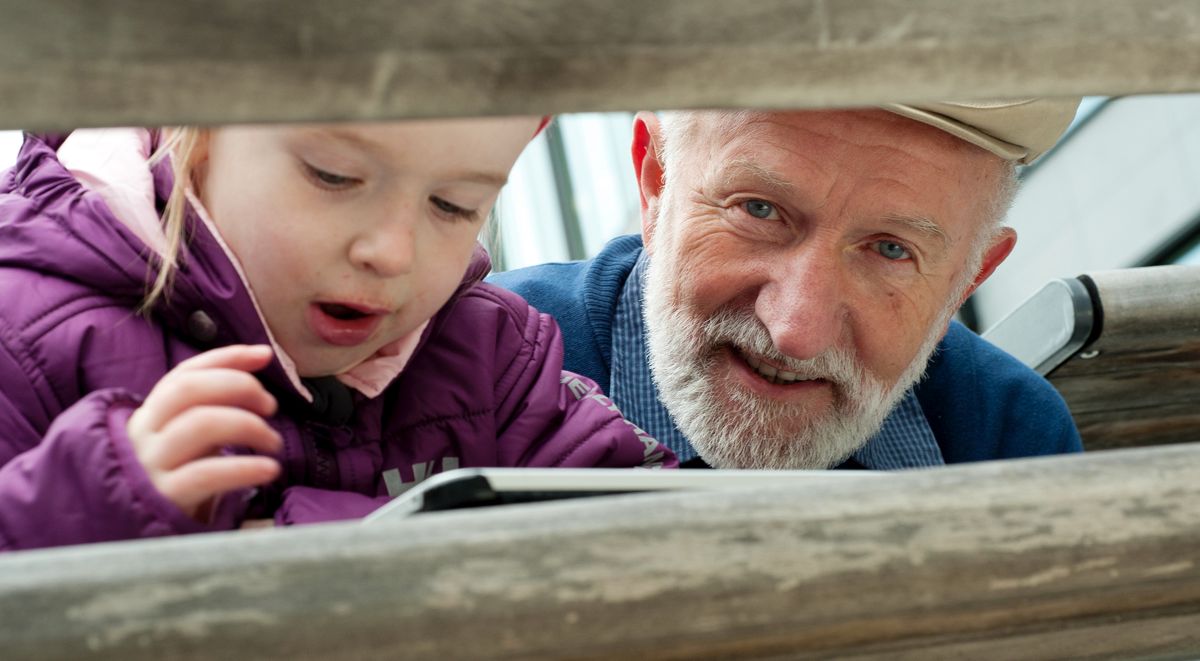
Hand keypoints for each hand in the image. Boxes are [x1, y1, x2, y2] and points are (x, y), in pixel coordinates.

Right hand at [127, 344, 282, 520]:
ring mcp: (151, 465)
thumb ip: (216, 403)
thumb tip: (260, 356)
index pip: (185, 373)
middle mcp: (145, 435)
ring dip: (248, 425)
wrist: (143, 538)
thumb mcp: (190, 438)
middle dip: (238, 386)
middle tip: (270, 406)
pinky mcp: (164, 497)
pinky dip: (245, 467)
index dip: (226, 358)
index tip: (264, 355)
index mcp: (151, 415)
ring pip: (200, 424)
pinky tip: (270, 469)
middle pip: (189, 389)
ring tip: (273, 442)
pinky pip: (207, 474)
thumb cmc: (180, 478)